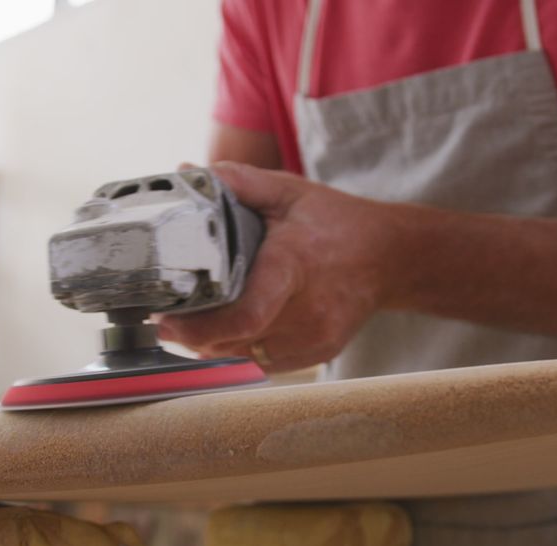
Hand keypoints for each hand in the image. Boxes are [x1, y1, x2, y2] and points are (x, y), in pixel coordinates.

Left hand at [157, 162, 393, 371]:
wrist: (391, 257)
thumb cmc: (336, 222)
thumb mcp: (288, 192)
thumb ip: (238, 182)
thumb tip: (185, 171)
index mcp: (293, 267)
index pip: (244, 315)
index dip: (198, 327)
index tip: (166, 317)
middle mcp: (306, 310)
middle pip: (233, 340)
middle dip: (192, 334)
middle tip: (166, 319)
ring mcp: (313, 338)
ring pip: (244, 356)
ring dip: (213, 343)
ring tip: (192, 323)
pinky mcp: (317, 353)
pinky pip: (263, 363)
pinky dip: (240, 349)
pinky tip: (229, 330)